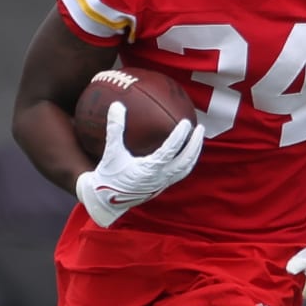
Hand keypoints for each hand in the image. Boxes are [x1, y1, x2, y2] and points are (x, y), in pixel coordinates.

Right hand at [75, 102, 204, 227]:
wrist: (106, 201)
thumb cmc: (108, 175)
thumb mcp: (111, 151)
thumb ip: (115, 128)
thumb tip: (116, 105)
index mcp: (149, 170)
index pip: (170, 151)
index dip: (179, 136)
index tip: (185, 122)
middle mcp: (159, 178)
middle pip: (185, 161)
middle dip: (195, 144)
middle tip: (200, 127)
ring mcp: (162, 184)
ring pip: (185, 169)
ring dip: (194, 154)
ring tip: (198, 139)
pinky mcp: (161, 187)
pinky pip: (179, 174)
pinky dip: (186, 162)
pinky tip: (186, 152)